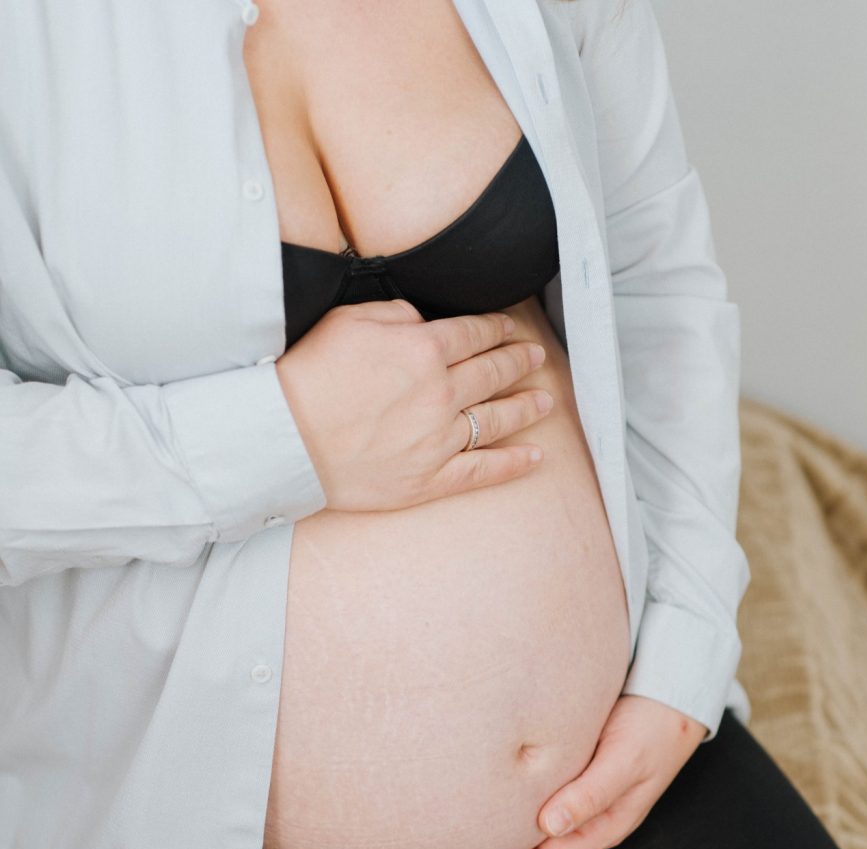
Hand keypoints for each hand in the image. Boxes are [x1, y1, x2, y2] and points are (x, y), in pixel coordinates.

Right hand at [275, 300, 551, 513]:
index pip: (474, 334)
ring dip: (525, 408)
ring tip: (545, 401)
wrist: (285, 437)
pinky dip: (513, 464)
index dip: (497, 329)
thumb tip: (425, 321)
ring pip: (496, 420)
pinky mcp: (430, 479)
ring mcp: (439, 440)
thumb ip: (397, 314)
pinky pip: (483, 472)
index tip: (510, 328)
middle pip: (493, 373)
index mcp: (424, 349)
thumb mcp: (350, 320)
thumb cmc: (310, 375)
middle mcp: (440, 394)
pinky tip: (536, 457)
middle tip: (537, 358)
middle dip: (519, 361)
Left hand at [452, 695, 707, 848]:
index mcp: (603, 827)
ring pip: (531, 831)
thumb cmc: (654, 729)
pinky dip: (509, 807)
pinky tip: (486, 795)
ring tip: (459, 830)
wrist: (674, 694)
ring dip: (499, 836)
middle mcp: (588, 819)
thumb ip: (591, 794)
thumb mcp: (625, 761)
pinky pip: (535, 801)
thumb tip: (549, 827)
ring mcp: (580, 799)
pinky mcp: (573, 775)